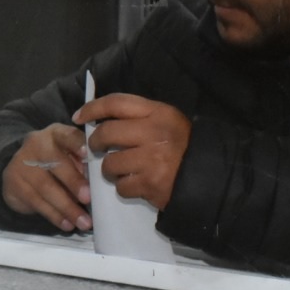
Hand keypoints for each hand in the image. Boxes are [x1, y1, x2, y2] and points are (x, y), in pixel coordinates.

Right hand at [2, 124, 90, 231]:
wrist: (18, 168)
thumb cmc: (54, 161)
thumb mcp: (68, 155)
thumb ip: (83, 164)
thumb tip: (99, 184)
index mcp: (55, 134)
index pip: (66, 135)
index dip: (76, 144)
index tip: (87, 153)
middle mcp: (36, 145)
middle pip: (54, 163)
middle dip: (73, 182)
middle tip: (88, 198)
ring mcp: (21, 164)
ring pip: (45, 187)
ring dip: (67, 207)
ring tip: (84, 222)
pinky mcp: (13, 184)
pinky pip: (36, 202)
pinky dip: (55, 215)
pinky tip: (67, 224)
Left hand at [72, 94, 190, 209]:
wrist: (210, 177)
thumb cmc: (185, 147)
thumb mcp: (168, 122)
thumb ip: (140, 118)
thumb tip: (101, 120)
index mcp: (159, 113)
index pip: (117, 103)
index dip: (93, 108)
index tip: (79, 116)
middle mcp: (154, 132)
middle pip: (106, 132)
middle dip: (96, 142)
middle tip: (98, 148)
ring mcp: (152, 159)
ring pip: (110, 163)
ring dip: (110, 169)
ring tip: (121, 170)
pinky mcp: (151, 184)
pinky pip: (121, 186)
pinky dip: (124, 187)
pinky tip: (135, 184)